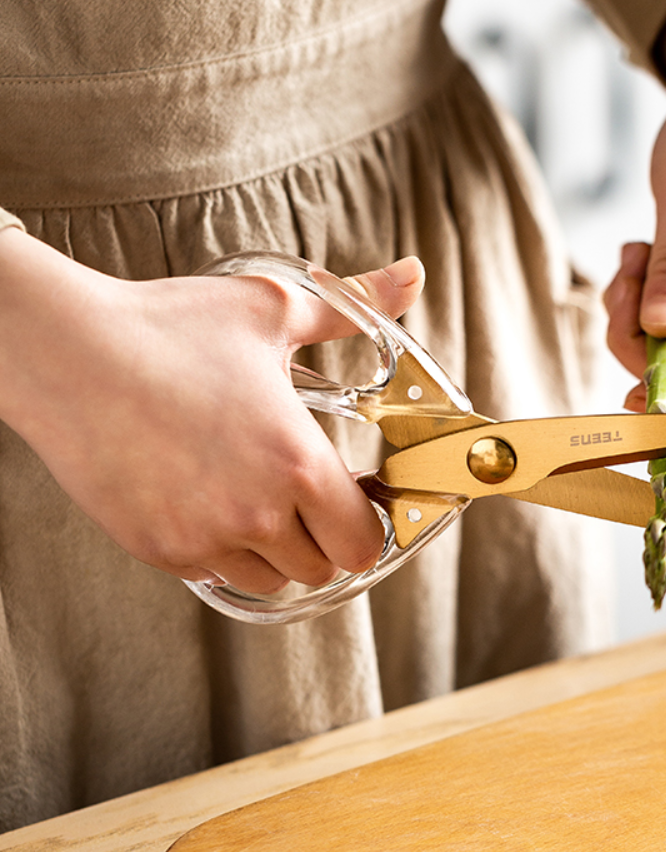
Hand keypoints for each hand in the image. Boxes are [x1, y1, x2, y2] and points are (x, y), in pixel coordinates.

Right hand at [0, 229, 423, 592]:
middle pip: (323, 568)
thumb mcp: (272, 307)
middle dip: (325, 537)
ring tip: (260, 499)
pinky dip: (224, 551)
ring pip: (271, 578)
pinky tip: (210, 501)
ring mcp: (203, 537)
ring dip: (277, 550)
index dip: (368, 522)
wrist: (65, 350)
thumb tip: (413, 273)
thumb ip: (355, 302)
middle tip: (309, 496)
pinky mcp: (158, 550)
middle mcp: (256, 513)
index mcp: (297, 463)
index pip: (363, 542)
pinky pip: (215, 574)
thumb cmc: (172, 325)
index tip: (357, 494)